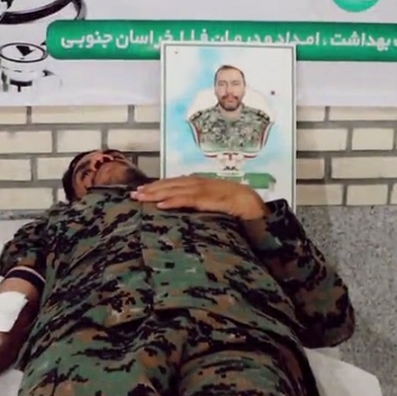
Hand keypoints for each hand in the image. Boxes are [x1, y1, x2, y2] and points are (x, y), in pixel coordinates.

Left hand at [130, 176, 267, 220]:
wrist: (262, 211)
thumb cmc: (242, 212)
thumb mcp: (219, 207)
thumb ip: (203, 206)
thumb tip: (187, 212)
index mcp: (206, 184)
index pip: (178, 182)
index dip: (160, 186)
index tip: (143, 191)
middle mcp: (205, 184)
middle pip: (174, 183)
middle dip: (153, 188)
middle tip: (134, 193)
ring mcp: (210, 190)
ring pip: (178, 190)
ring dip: (158, 193)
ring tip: (141, 197)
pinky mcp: (214, 200)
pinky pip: (191, 200)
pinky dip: (175, 201)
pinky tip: (161, 205)